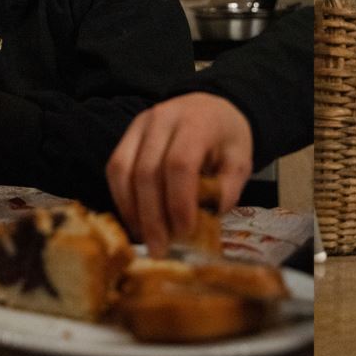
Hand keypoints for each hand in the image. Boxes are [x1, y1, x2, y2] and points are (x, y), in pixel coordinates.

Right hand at [106, 92, 253, 257]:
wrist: (210, 107)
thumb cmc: (226, 138)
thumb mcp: (240, 162)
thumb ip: (226, 190)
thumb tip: (204, 221)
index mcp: (197, 122)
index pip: (180, 164)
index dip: (179, 201)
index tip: (185, 232)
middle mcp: (162, 118)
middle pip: (147, 171)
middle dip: (152, 216)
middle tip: (160, 248)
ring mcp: (139, 124)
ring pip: (123, 170)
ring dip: (132, 211)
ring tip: (146, 239)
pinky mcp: (126, 135)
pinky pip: (115, 169)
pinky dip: (122, 199)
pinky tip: (136, 221)